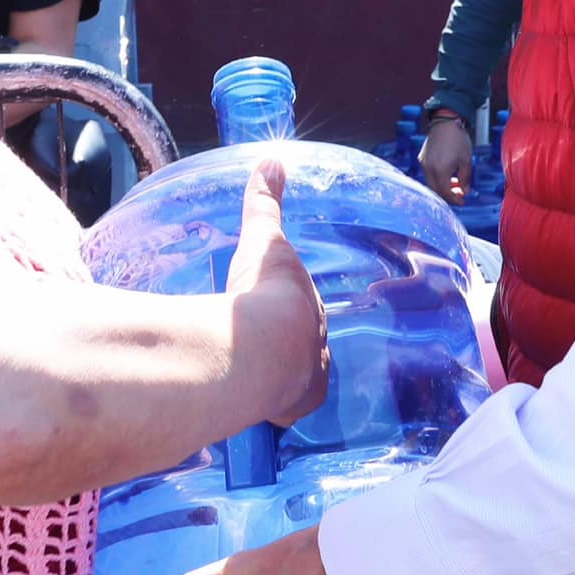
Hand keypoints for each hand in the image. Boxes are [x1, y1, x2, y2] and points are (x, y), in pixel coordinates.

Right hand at [225, 162, 329, 426]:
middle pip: (304, 350)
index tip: (278, 315)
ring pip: (295, 383)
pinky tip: (258, 413)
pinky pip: (282, 410)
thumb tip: (272, 160)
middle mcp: (317, 352)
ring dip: (281, 381)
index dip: (293, 315)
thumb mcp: (263, 241)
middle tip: (264, 344)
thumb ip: (265, 203)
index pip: (306, 316)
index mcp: (311, 316)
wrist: (260, 348)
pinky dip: (270, 408)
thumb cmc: (264, 294)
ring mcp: (305, 384)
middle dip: (289, 348)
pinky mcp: (289, 409)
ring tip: (259, 379)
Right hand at [418, 116, 472, 204]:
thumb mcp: (466, 161)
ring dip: (442, 187)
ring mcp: (424, 164)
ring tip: (454, 183)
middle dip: (448, 196)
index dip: (455, 200)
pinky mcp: (422, 159)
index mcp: (440, 171)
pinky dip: (437, 179)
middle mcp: (429, 170)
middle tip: (458, 195)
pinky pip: (428, 174)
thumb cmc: (458, 140)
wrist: (445, 122)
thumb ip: (465, 179)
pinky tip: (447, 174)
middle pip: (436, 191)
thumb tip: (464, 191)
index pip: (446, 193)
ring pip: (431, 183)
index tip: (463, 202)